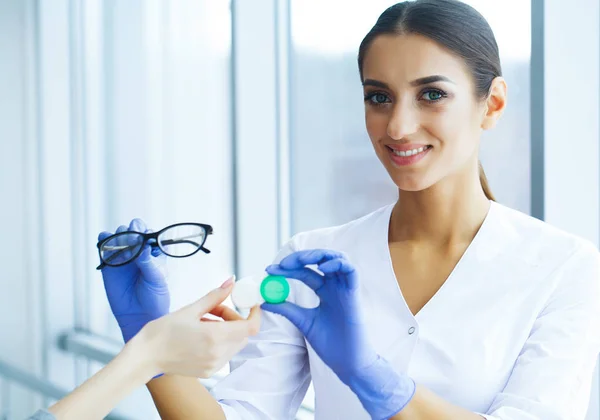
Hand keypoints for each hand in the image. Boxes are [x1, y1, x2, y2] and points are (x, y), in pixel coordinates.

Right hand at [99, 219, 169, 341]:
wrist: (139, 316)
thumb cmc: (154, 297)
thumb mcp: (156, 278)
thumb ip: (147, 262)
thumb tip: (142, 245)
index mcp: (153, 251)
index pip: (147, 232)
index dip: (143, 231)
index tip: (141, 235)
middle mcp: (138, 250)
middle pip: (131, 231)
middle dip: (130, 233)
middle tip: (131, 243)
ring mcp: (123, 256)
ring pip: (118, 236)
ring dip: (118, 237)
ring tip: (121, 248)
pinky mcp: (109, 264)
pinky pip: (104, 247)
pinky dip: (103, 241)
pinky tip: (105, 241)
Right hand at [136, 278, 260, 377]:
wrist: (145, 356)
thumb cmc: (162, 332)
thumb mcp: (190, 309)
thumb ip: (215, 296)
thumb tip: (231, 283)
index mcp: (215, 337)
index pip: (250, 327)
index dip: (254, 314)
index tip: (250, 304)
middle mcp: (218, 354)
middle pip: (242, 334)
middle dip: (234, 319)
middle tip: (216, 309)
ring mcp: (214, 365)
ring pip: (234, 344)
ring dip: (227, 330)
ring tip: (204, 321)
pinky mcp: (208, 372)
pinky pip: (225, 354)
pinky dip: (220, 342)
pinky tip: (202, 335)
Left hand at [262, 249, 414, 418]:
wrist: (346, 362)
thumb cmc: (329, 343)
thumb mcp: (303, 321)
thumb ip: (286, 309)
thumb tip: (264, 302)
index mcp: (324, 290)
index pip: (305, 271)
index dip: (288, 268)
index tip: (270, 270)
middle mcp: (335, 285)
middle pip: (320, 259)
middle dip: (300, 257)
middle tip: (283, 264)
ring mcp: (345, 288)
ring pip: (336, 258)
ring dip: (318, 254)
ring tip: (300, 262)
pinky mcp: (354, 293)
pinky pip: (350, 270)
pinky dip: (337, 263)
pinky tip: (322, 268)